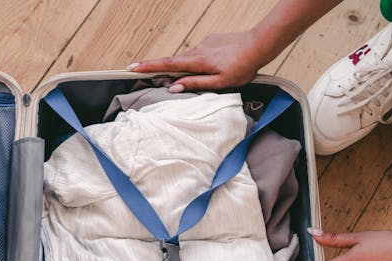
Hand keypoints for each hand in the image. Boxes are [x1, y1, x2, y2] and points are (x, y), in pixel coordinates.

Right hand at [127, 31, 264, 91]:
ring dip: (187, 68)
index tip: (131, 68)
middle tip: (155, 76)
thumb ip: (195, 84)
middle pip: (175, 62)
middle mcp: (198, 50)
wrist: (260, 44)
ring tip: (201, 76)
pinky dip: (199, 62)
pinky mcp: (211, 41)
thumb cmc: (243, 66)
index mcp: (198, 62)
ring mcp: (204, 44)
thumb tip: (174, 87)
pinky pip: (199, 53)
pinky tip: (215, 66)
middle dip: (164, 69)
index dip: (148, 67)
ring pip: (188, 59)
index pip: (167, 64)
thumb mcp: (220, 82)